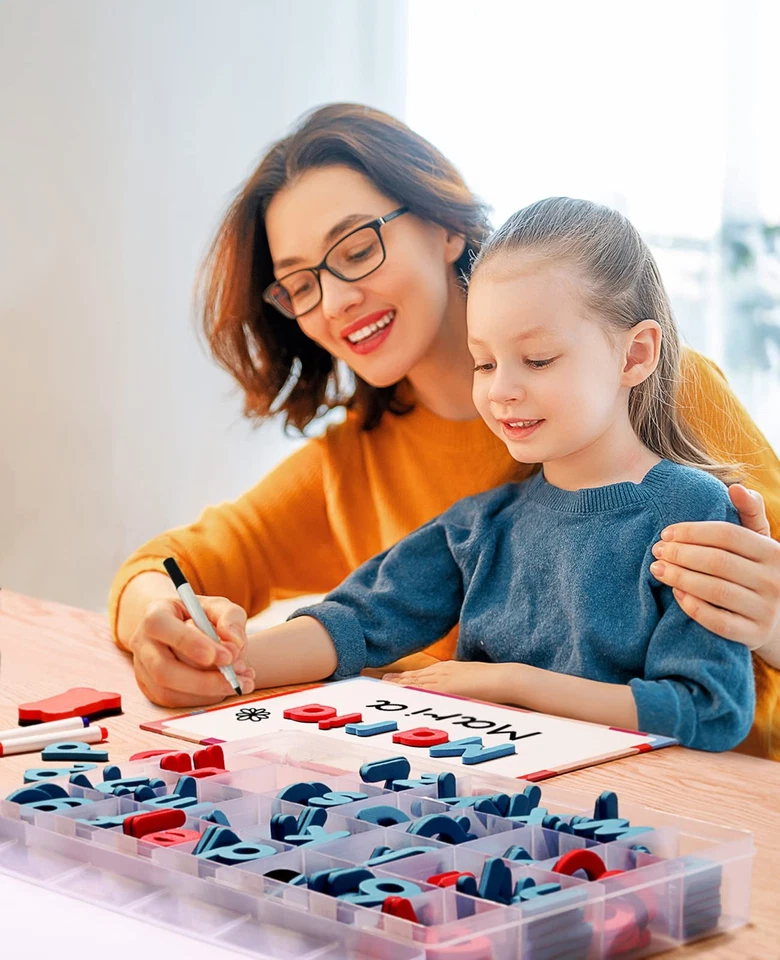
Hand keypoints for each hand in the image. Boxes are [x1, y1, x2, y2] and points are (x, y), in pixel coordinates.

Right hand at [129, 595, 255, 706]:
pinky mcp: (151, 690)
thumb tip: (234, 643)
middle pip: (163, 669)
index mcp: (155, 614)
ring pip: (168, 691)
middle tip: (236, 677)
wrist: (184, 631)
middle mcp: (143, 643)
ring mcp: (143, 669)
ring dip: (208, 692)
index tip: (225, 656)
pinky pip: (175, 702)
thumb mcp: (218, 607)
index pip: (161, 627)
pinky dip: (204, 699)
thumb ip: (230, 618)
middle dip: (203, 679)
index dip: (190, 643)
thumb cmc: (200, 616)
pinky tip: (225, 687)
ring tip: (238, 681)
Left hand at [382, 660, 514, 701]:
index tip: (396, 678)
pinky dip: (409, 690)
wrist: (505, 678)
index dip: (408, 676)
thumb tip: (463, 692)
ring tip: (384, 685)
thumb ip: (465, 685)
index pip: (424, 674)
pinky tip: (399, 692)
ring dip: (400, 683)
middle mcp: (444, 671)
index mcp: (451, 669)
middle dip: (399, 679)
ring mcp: (444, 678)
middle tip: (383, 680)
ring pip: (416, 681)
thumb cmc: (496, 683)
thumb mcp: (475, 682)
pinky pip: (423, 689)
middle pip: (416, 676)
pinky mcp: (446, 687)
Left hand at [650, 484, 779, 651]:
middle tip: (657, 551)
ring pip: (716, 591)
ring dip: (680, 578)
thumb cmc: (757, 571)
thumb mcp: (760, 541)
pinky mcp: (753, 635)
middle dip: (681, 554)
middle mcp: (774, 581)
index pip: (727, 535)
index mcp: (774, 552)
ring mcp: (766, 610)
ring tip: (658, 569)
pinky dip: (693, 607)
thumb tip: (735, 487)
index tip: (666, 533)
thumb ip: (749, 513)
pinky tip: (676, 594)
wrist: (778, 620)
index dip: (692, 532)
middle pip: (718, 562)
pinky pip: (718, 622)